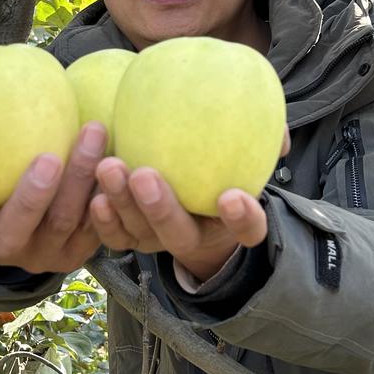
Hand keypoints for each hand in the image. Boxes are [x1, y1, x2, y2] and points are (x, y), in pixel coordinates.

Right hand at [0, 122, 107, 274]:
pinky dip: (109, 191)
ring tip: (93, 132)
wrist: (46, 203)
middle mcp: (5, 249)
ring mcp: (46, 254)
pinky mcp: (83, 248)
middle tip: (48, 157)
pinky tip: (119, 154)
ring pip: (65, 224)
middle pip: (15, 234)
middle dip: (32, 199)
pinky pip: (99, 225)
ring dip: (81, 179)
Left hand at [89, 128, 290, 283]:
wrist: (184, 176)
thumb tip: (280, 136)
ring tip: (108, 168)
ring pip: (138, 232)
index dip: (242, 219)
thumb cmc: (219, 155)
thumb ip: (266, 137)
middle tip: (145, 174)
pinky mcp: (128, 233)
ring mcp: (157, 237)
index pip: (247, 228)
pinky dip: (101, 219)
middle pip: (178, 233)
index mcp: (231, 220)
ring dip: (121, 203)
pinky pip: (112, 234)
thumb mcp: (246, 148)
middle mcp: (193, 234)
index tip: (232, 197)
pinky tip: (93, 194)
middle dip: (160, 208)